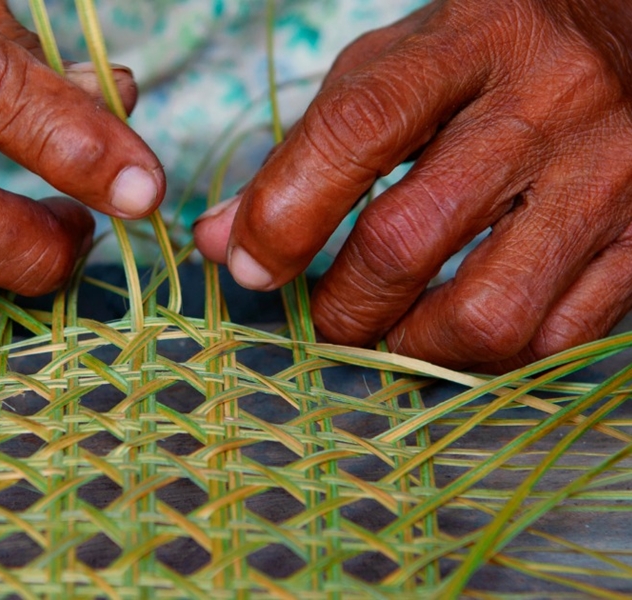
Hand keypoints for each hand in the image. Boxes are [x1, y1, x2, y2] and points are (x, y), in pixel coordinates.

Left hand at [194, 0, 631, 371]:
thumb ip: (306, 149)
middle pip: (408, 240)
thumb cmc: (490, 54)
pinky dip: (488, 357)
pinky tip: (461, 328)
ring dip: (412, 346)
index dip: (284, 213)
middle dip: (340, 305)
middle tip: (324, 312)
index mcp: (467, 45)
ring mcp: (605, 178)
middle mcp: (545, 107)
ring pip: (487, 313)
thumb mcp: (393, 71)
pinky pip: (556, 339)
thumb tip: (219, 240)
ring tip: (393, 329)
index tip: (245, 264)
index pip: (357, 131)